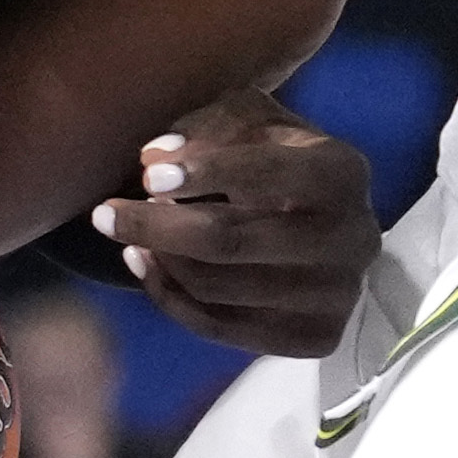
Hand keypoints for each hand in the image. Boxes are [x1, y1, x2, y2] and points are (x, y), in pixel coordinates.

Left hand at [92, 89, 382, 356]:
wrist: (326, 223)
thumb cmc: (278, 159)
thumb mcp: (252, 120)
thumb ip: (209, 127)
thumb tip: (155, 156)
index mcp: (343, 172)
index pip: (269, 172)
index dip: (204, 172)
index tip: (146, 172)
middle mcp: (353, 238)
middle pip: (231, 240)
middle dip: (157, 226)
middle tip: (104, 214)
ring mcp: (337, 295)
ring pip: (220, 288)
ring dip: (160, 261)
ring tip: (129, 239)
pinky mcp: (315, 337)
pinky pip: (224, 330)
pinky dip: (173, 300)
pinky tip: (148, 268)